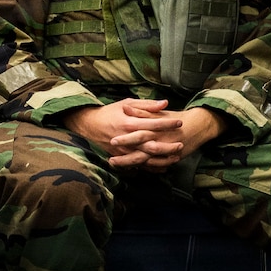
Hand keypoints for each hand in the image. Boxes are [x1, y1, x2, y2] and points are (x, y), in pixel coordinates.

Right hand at [63, 98, 183, 168]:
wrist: (89, 125)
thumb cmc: (109, 112)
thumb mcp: (126, 103)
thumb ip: (146, 105)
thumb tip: (164, 103)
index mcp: (129, 123)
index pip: (153, 124)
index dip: (168, 123)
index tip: (180, 122)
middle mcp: (127, 138)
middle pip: (152, 145)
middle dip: (168, 146)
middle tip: (181, 143)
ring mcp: (124, 150)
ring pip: (147, 158)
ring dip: (163, 159)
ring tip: (175, 156)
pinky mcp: (121, 157)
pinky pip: (139, 165)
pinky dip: (152, 167)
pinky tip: (163, 166)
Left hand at [107, 107, 223, 170]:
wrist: (197, 125)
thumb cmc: (174, 117)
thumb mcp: (157, 112)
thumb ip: (141, 110)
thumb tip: (125, 108)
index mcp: (156, 128)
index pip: (138, 134)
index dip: (125, 139)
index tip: (112, 141)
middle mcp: (161, 141)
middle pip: (142, 152)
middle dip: (126, 158)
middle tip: (111, 160)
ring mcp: (167, 152)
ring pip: (148, 162)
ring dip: (133, 165)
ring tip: (117, 166)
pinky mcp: (172, 158)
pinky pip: (157, 166)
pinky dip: (146, 169)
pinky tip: (134, 169)